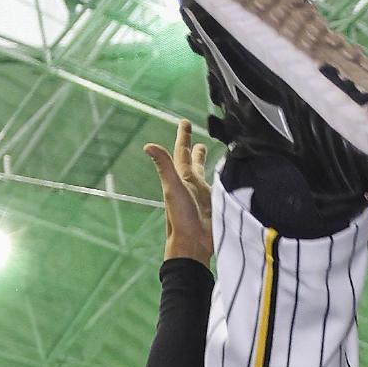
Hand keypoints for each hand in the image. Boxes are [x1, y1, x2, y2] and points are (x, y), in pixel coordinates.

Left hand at [142, 122, 213, 264]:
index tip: (184, 122)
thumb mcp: (173, 188)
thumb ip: (164, 166)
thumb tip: (148, 146)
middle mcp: (192, 184)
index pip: (182, 152)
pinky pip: (216, 185)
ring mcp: (202, 194)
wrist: (193, 244)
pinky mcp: (214, 204)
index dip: (183, 136)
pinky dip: (217, 176)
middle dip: (191, 146)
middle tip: (191, 132)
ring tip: (205, 148)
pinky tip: (219, 176)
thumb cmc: (181, 218)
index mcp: (182, 178)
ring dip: (202, 160)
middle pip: (191, 160)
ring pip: (203, 171)